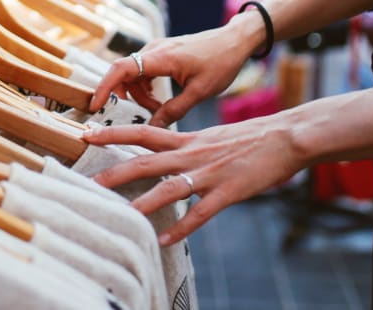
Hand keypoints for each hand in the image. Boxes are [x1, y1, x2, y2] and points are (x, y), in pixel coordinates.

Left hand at [82, 113, 308, 244]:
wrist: (286, 136)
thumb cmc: (250, 137)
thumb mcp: (212, 136)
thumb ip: (188, 145)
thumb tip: (166, 154)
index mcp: (188, 138)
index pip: (142, 131)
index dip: (113, 132)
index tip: (87, 133)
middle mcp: (193, 153)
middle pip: (146, 160)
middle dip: (115, 171)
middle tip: (88, 181)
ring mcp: (210, 173)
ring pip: (170, 187)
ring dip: (144, 202)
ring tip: (122, 215)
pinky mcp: (229, 192)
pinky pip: (201, 213)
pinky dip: (183, 227)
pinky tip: (166, 240)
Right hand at [89, 21, 258, 126]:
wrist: (235, 41)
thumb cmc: (221, 62)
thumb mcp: (199, 92)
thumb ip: (173, 111)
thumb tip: (152, 128)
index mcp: (162, 57)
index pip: (122, 69)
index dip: (105, 87)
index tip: (95, 106)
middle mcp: (154, 49)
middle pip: (124, 74)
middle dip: (126, 96)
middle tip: (142, 114)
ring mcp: (157, 49)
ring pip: (133, 74)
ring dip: (139, 94)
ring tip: (159, 108)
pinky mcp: (162, 52)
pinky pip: (143, 70)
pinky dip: (145, 87)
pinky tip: (161, 100)